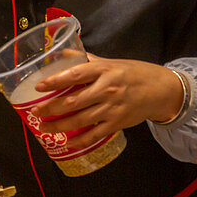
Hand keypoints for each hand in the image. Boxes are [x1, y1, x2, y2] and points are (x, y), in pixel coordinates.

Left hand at [30, 53, 183, 149]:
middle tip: (35, 112)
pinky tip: (67, 142)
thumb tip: (62, 53)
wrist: (162, 89)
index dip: (55, 81)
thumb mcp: (111, 62)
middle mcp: (107, 89)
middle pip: (73, 101)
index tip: (39, 86)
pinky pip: (95, 134)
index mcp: (104, 71)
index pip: (75, 74)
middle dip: (50, 108)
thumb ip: (87, 60)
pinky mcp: (118, 123)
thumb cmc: (133, 73)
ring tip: (44, 128)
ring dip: (59, 126)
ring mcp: (112, 108)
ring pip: (80, 120)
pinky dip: (80, 140)